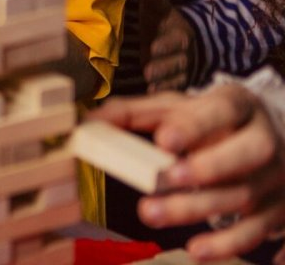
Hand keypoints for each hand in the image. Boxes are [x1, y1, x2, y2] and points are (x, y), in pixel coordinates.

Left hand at [92, 87, 284, 260]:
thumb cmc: (208, 121)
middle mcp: (265, 140)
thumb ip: (133, 112)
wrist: (266, 136)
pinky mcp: (279, 211)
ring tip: (153, 214)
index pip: (222, 110)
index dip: (195, 126)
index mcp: (238, 106)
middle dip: (208, 167)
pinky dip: (231, 245)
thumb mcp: (175, 107)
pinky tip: (199, 251)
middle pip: (248, 154)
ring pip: (246, 196)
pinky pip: (260, 232)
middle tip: (168, 178)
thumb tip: (89, 123)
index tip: (163, 140)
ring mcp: (275, 178)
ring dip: (199, 209)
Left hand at [140, 0, 194, 91]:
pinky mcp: (178, 84)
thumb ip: (156, 3)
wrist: (181, 42)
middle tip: (147, 71)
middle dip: (162, 67)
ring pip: (176, 78)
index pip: (177, 40)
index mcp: (181, 35)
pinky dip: (164, 92)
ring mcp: (183, 72)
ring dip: (162, 82)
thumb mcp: (161, 12)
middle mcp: (185, 55)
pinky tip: (151, 93)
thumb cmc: (164, 26)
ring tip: (149, 83)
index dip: (167, 44)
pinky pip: (174, 90)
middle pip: (176, 63)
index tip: (153, 47)